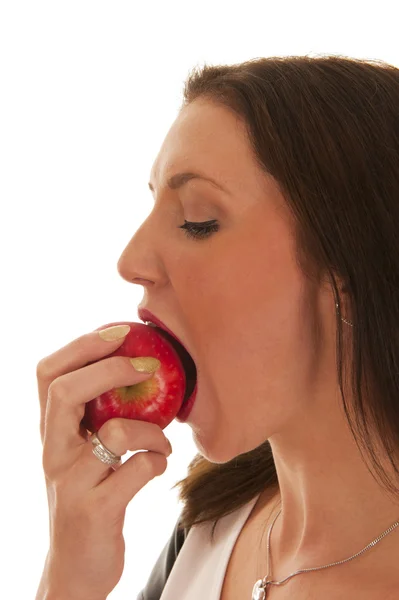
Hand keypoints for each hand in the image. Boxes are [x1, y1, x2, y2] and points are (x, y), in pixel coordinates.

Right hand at [36, 326, 171, 599]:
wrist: (75, 569)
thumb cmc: (88, 499)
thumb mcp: (81, 455)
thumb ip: (95, 418)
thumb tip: (138, 369)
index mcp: (51, 433)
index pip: (47, 374)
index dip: (81, 345)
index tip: (119, 331)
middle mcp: (53, 453)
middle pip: (66, 391)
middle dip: (111, 369)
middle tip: (147, 367)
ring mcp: (71, 482)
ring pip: (116, 430)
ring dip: (153, 431)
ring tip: (162, 443)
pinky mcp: (95, 510)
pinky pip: (140, 468)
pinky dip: (158, 462)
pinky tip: (156, 467)